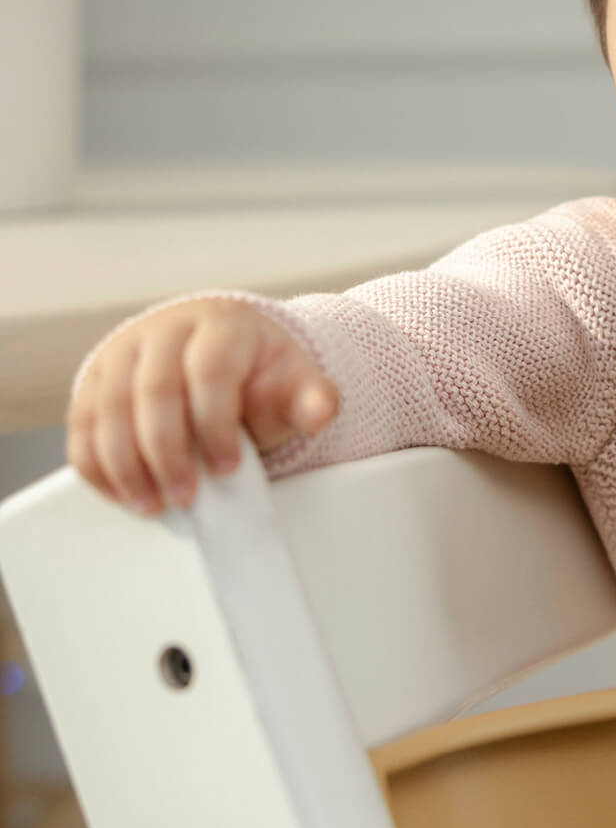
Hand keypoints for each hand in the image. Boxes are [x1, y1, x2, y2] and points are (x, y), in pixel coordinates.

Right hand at [66, 298, 338, 514]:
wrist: (224, 353)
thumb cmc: (258, 374)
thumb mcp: (293, 383)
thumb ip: (311, 399)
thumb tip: (321, 411)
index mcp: (222, 324)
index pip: (209, 371)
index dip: (215, 424)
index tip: (229, 466)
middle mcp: (166, 329)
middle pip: (152, 390)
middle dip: (166, 453)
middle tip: (185, 496)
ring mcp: (125, 350)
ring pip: (108, 407)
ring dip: (126, 465)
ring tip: (154, 503)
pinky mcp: (96, 376)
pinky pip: (82, 422)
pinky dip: (96, 463)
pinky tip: (122, 492)